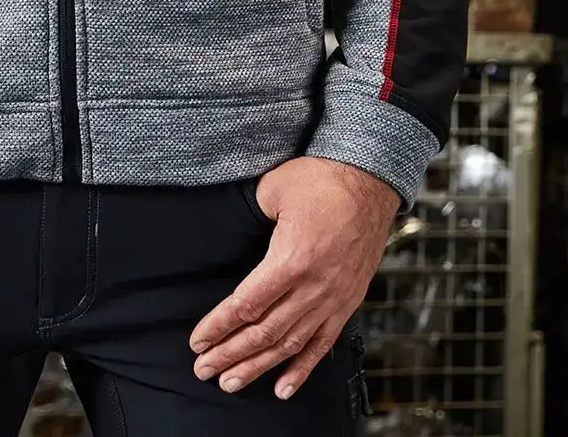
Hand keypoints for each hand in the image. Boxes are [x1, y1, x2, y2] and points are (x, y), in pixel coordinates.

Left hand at [188, 157, 398, 398]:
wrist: (370, 181)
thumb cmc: (320, 179)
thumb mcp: (275, 188)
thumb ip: (251, 215)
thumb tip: (230, 231)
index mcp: (292, 259)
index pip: (247, 304)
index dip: (219, 326)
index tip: (198, 341)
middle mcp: (314, 286)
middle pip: (265, 332)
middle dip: (231, 354)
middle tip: (203, 370)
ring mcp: (333, 298)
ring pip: (291, 343)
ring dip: (259, 367)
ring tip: (231, 383)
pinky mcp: (348, 301)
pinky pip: (324, 343)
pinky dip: (303, 369)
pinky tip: (283, 388)